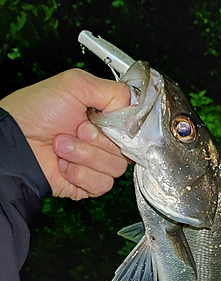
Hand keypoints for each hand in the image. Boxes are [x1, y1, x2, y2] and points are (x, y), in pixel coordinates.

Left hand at [0, 68, 129, 199]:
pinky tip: (64, 165)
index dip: (123, 128)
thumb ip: (113, 91)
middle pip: (126, 151)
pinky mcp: (88, 185)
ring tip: (63, 146)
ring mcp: (95, 165)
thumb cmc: (35, 112)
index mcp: (104, 119)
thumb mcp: (76, 84)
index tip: (105, 122)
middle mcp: (102, 142)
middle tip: (77, 130)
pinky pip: (102, 184)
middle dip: (97, 141)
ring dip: (85, 157)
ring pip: (115, 168)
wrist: (15, 142)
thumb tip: (134, 107)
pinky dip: (80, 174)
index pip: (134, 129)